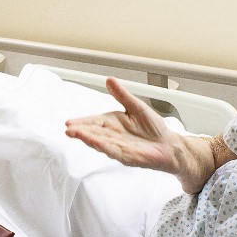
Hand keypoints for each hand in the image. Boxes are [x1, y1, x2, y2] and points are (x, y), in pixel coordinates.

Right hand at [66, 77, 182, 173]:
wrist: (168, 143)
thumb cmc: (153, 127)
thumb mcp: (136, 106)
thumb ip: (122, 95)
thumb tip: (109, 79)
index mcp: (113, 123)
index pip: (94, 122)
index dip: (81, 122)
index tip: (69, 122)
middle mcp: (112, 136)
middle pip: (93, 133)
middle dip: (80, 131)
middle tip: (68, 130)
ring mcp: (118, 147)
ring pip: (100, 143)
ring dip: (88, 139)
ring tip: (76, 135)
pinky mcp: (127, 157)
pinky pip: (114, 151)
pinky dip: (104, 147)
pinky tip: (95, 143)